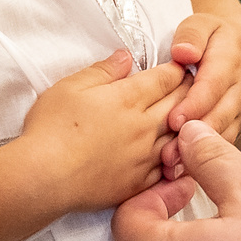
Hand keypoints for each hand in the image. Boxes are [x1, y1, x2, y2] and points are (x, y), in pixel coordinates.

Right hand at [15, 48, 185, 215]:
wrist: (44, 177)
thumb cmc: (50, 129)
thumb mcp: (70, 86)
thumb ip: (103, 70)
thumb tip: (126, 57)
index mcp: (128, 98)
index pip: (166, 78)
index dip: (177, 69)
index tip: (182, 66)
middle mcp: (143, 126)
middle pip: (180, 104)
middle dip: (190, 91)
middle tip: (196, 84)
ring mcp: (144, 157)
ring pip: (181, 135)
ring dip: (190, 124)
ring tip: (193, 116)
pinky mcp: (139, 183)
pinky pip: (170, 168)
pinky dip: (179, 157)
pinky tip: (179, 153)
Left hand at [162, 0, 240, 176]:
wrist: (240, 44)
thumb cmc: (212, 36)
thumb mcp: (200, 23)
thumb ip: (191, 35)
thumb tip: (183, 53)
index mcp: (233, 58)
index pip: (214, 84)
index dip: (195, 103)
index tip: (174, 119)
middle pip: (221, 114)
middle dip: (195, 136)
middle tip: (168, 153)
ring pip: (225, 133)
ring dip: (201, 153)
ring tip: (172, 167)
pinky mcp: (240, 123)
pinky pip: (226, 142)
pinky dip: (207, 159)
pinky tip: (184, 171)